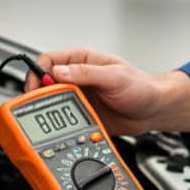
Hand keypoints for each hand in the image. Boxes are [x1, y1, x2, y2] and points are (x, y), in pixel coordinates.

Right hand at [29, 47, 189, 135]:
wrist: (153, 110)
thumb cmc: (141, 87)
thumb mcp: (114, 76)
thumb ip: (86, 73)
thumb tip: (59, 72)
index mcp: (82, 61)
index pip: (49, 61)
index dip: (38, 73)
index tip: (36, 88)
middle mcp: (77, 78)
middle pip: (45, 83)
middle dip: (38, 95)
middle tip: (38, 107)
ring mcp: (78, 97)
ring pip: (51, 103)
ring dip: (49, 111)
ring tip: (51, 119)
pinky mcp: (81, 115)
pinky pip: (63, 120)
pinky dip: (60, 125)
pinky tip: (63, 129)